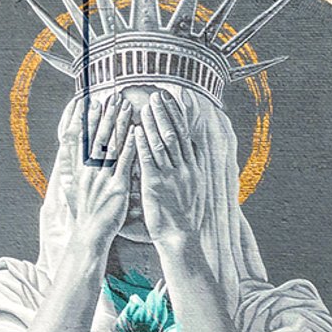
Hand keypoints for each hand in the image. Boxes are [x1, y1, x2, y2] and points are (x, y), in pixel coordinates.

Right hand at [65, 95, 136, 250]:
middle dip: (106, 115)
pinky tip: (136, 132)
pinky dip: (130, 145)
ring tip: (125, 106)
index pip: (82, 138)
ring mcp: (102, 178)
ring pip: (111, 145)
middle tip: (113, 97)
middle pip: (97, 136)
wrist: (90, 235)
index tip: (91, 103)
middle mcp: (89, 170)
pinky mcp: (117, 187)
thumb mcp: (72, 188)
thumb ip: (72, 168)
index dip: (87, 119)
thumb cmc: (85, 213)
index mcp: (79, 169)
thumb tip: (68, 151)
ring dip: (119, 123)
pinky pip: (125, 162)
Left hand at [135, 91, 205, 245]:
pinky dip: (142, 144)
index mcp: (193, 166)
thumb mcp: (196, 185)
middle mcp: (184, 167)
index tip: (172, 97)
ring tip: (144, 107)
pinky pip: (148, 160)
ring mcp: (170, 175)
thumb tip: (195, 144)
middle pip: (174, 133)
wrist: (180, 236)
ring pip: (161, 143)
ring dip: (152, 123)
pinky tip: (135, 131)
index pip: (186, 133)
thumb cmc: (184, 212)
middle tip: (156, 95)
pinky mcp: (156, 185)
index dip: (178, 113)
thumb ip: (194, 163)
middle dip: (164, 113)